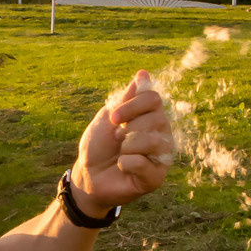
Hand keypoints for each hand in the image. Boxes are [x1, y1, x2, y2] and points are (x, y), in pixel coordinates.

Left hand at [71, 69, 174, 209]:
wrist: (87, 175)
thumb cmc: (99, 145)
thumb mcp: (108, 117)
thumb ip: (127, 98)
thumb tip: (144, 73)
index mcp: (151, 116)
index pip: (154, 98)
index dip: (132, 106)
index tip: (113, 117)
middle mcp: (162, 133)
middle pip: (156, 119)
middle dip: (127, 129)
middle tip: (117, 140)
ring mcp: (162, 156)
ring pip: (152, 141)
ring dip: (127, 147)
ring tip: (120, 153)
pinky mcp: (156, 177)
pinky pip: (143, 163)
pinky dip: (125, 164)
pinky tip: (123, 167)